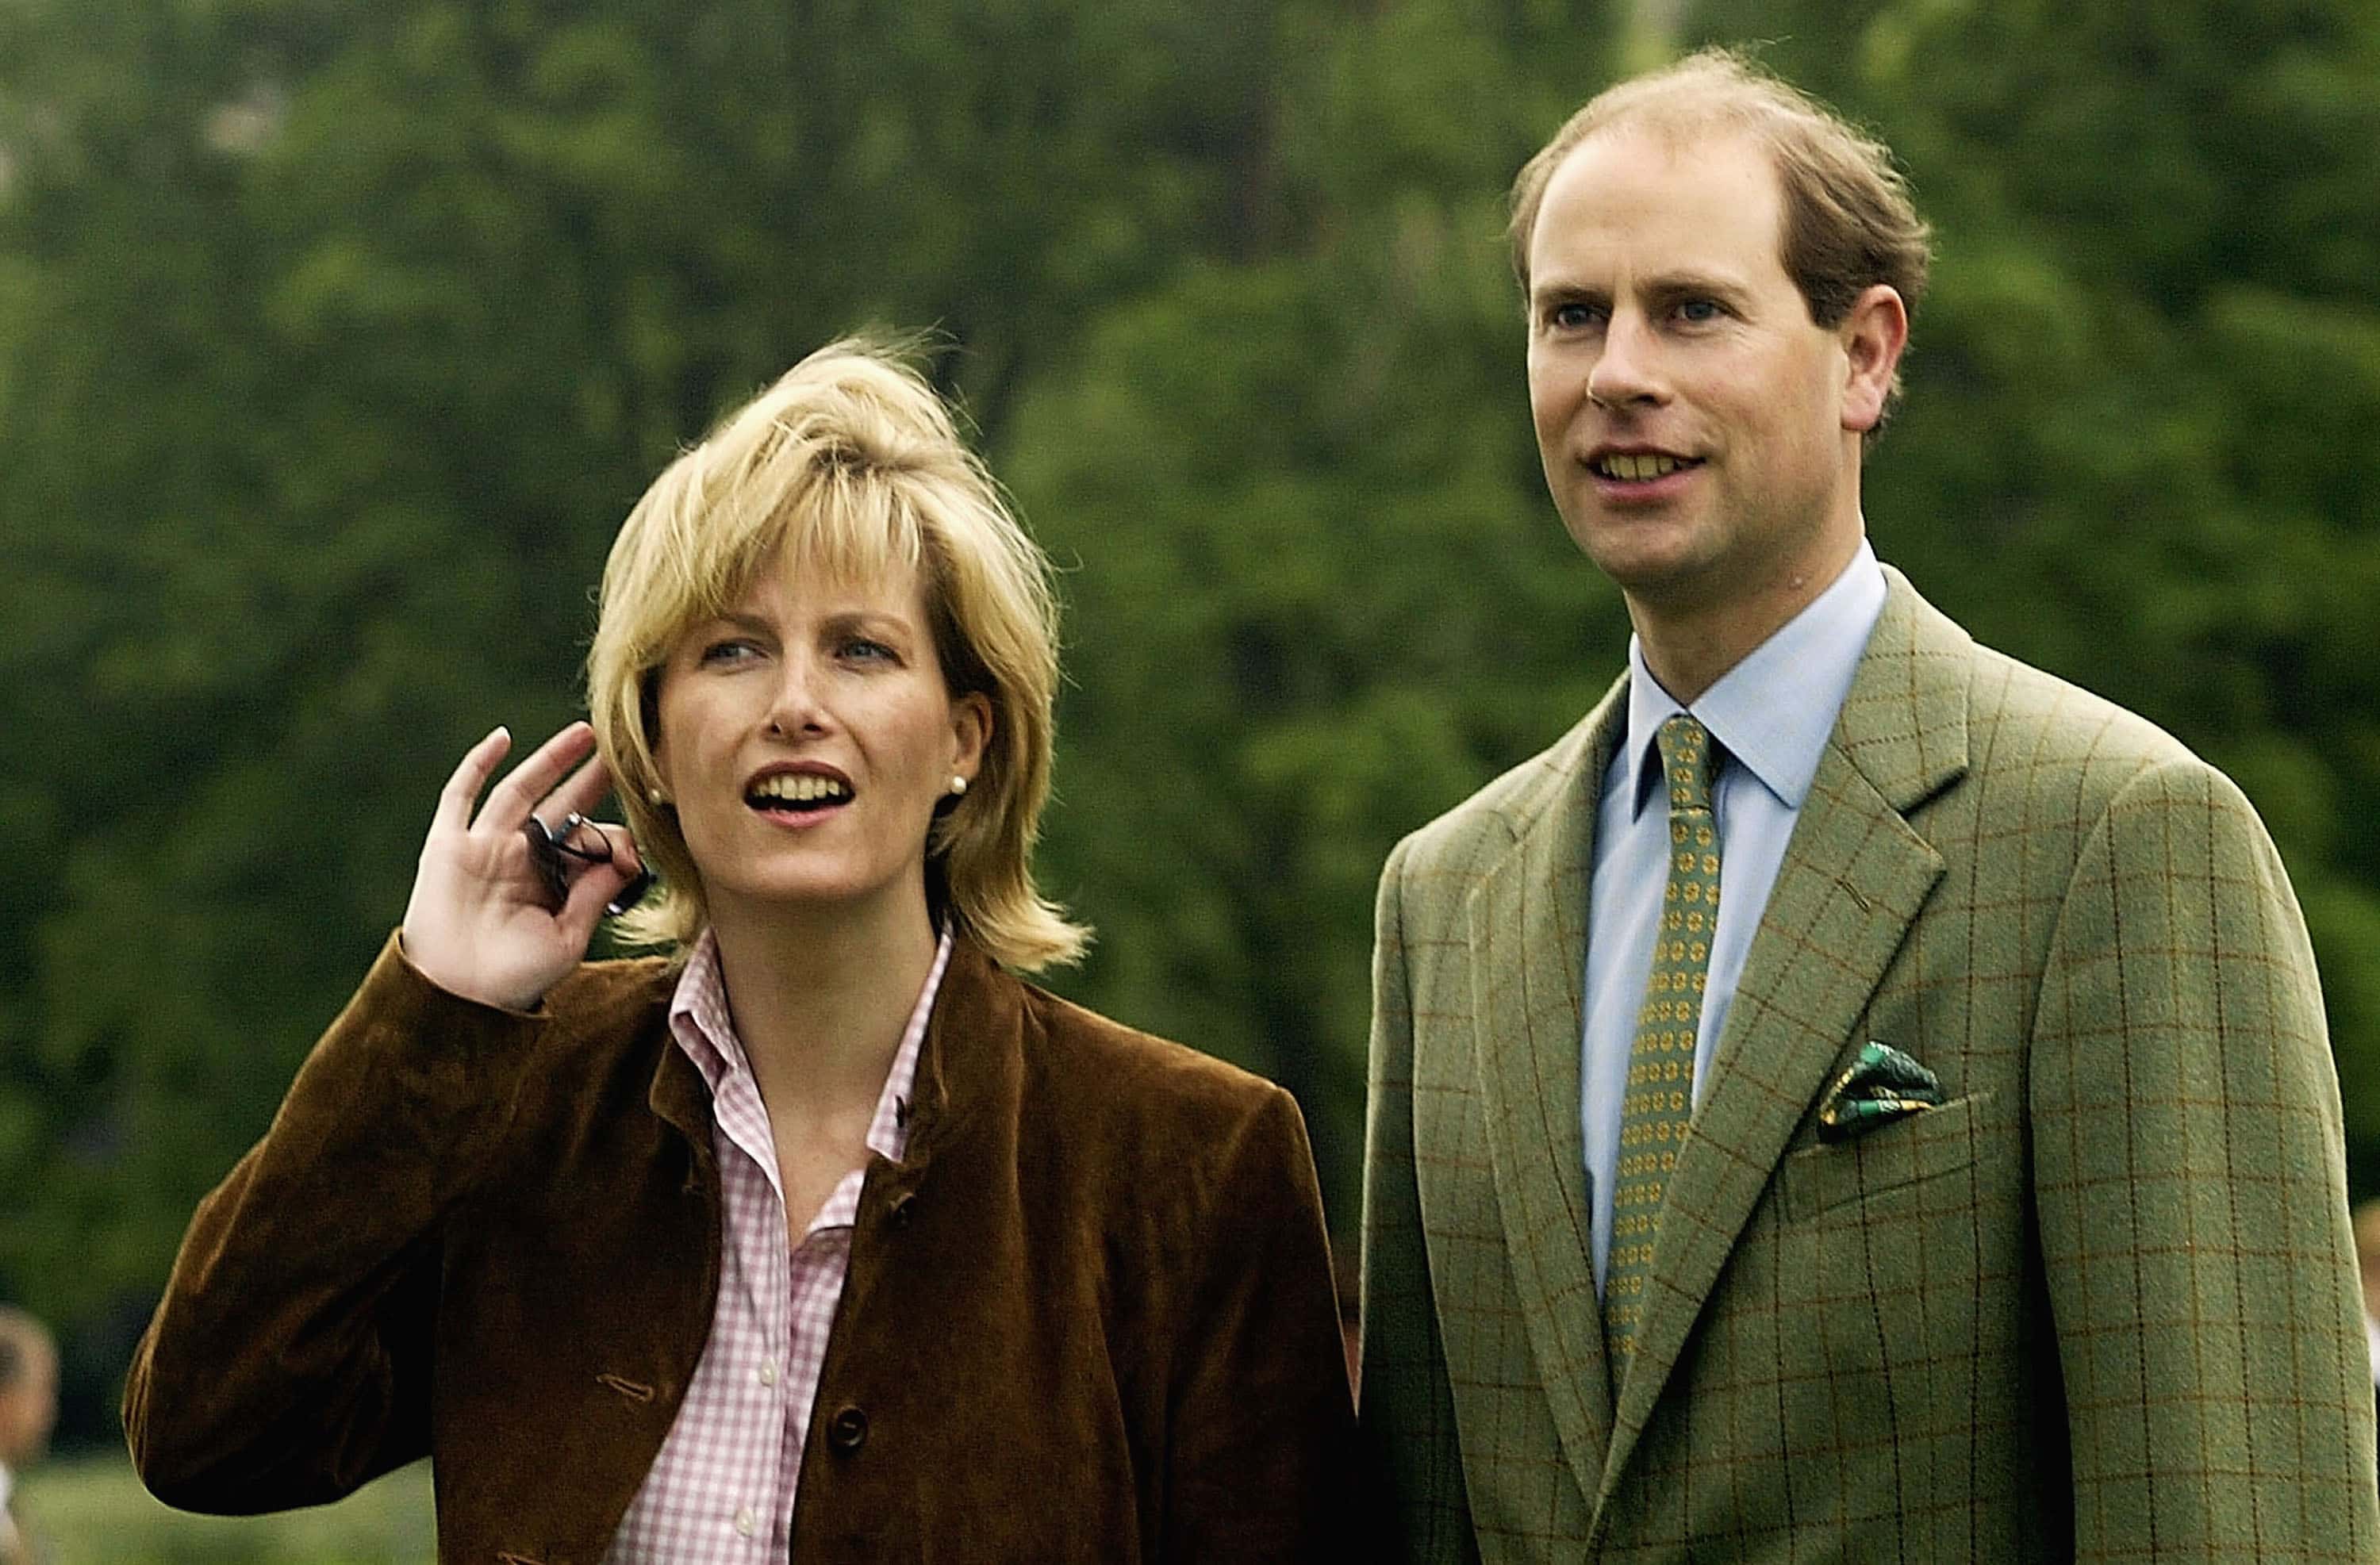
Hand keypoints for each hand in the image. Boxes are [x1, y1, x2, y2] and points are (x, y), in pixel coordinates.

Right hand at [400, 723, 644, 1011]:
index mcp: (551, 882)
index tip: (629, 850)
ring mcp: (483, 847)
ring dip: (550, 761)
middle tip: (620, 750)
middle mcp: (520, 859)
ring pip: (520, 791)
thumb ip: (595, 895)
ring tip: (585, 734)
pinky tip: (503, 738)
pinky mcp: (448, 845)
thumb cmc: (514, 978)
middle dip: (589, 779)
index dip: (611, 839)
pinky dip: (478, 766)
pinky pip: (460, 797)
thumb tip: (627, 855)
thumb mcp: (568, 938)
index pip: (587, 842)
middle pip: (560, 807)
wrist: (456, 997)